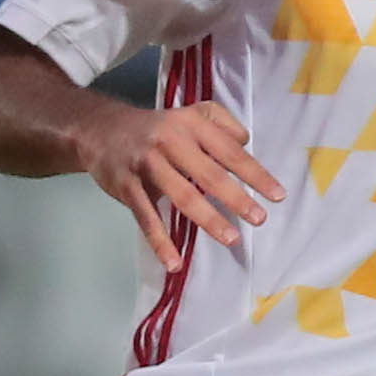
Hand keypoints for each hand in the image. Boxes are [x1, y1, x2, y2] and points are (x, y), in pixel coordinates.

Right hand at [77, 97, 282, 266]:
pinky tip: (174, 262)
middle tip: (259, 218)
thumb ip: (221, 123)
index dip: (254, 173)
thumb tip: (246, 143)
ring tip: (231, 238)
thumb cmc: (156, 127)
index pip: (229, 151)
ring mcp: (147, 164)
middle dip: (236, 198)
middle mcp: (171, 141)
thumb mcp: (190, 113)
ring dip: (208, 219)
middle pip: (209, 173)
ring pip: (182, 195)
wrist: (99, 129)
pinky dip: (160, 241)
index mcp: (191, 125)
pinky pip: (146, 217)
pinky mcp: (126, 185)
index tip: (277, 195)